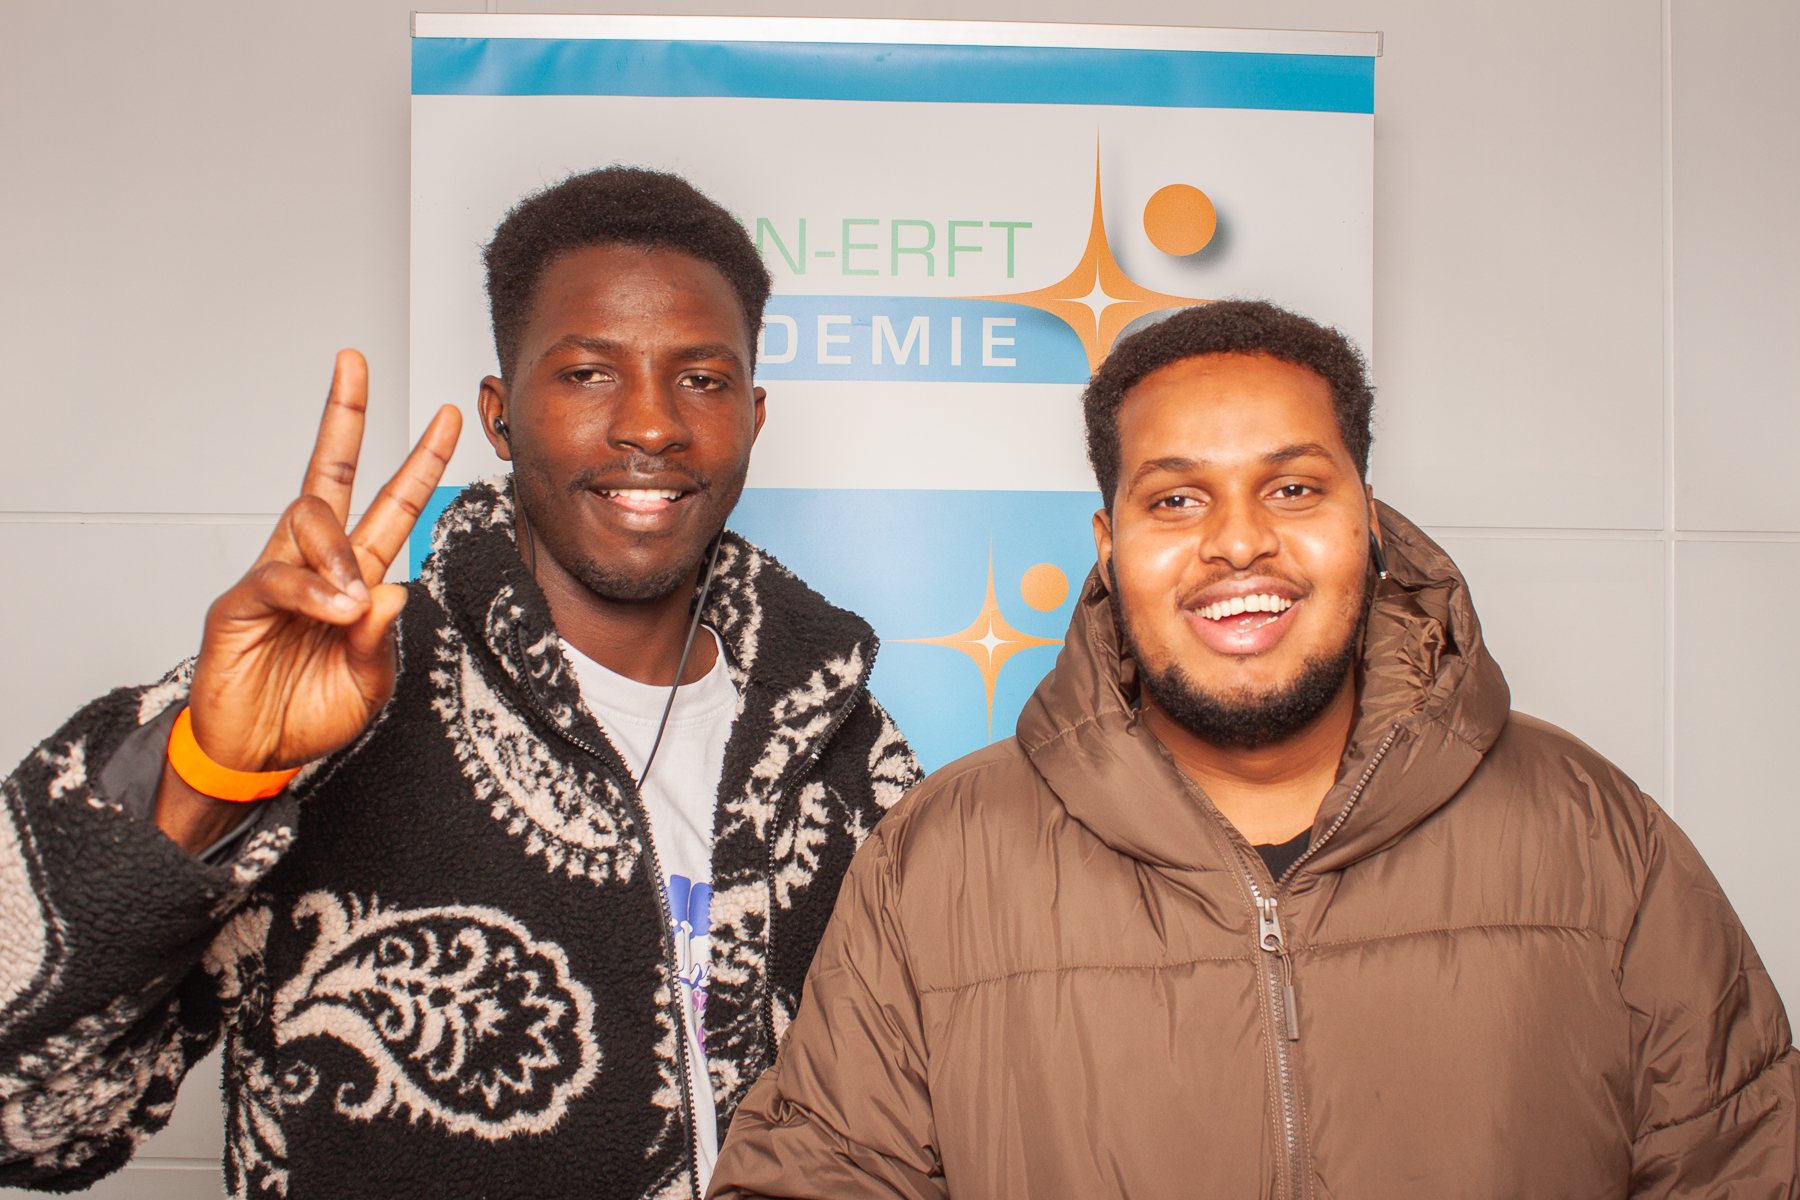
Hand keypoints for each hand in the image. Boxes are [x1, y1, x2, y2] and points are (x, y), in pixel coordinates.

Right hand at [154, 351, 461, 851]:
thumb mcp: (368, 684)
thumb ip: (380, 640)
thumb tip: (392, 589)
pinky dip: (310, 590)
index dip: (419, 462)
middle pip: (330, 475)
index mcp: (354, 576)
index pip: (390, 505)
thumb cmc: (307, 713)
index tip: (447, 418)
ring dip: (339, 552)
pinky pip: (277, 576)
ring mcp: (274, 576)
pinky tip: (331, 609)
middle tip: (353, 362)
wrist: (253, 755)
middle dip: (343, 416)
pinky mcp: (239, 603)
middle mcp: (315, 563)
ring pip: (308, 519)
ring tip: (350, 599)